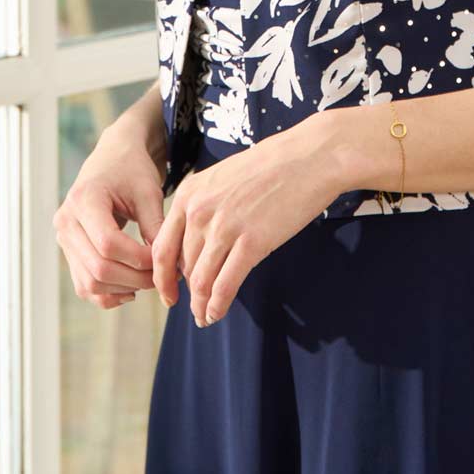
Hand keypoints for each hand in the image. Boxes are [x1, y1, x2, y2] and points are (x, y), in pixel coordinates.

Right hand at [53, 126, 166, 309]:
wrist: (113, 159)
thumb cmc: (133, 171)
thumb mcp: (149, 192)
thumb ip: (156, 226)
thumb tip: (167, 267)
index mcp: (84, 200)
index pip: (108, 244)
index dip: (139, 259)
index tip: (164, 259)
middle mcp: (66, 222)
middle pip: (98, 269)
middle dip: (135, 278)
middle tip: (162, 277)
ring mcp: (64, 239)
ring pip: (89, 283)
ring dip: (123, 289)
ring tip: (150, 280)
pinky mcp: (70, 252)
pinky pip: (84, 285)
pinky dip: (108, 294)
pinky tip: (132, 289)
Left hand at [153, 117, 341, 327]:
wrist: (310, 157)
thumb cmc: (273, 165)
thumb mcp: (224, 178)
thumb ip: (205, 207)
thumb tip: (199, 243)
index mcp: (189, 194)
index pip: (163, 246)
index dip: (163, 276)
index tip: (169, 292)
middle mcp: (199, 212)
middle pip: (183, 267)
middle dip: (186, 294)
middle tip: (194, 309)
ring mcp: (224, 228)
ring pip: (200, 281)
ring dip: (201, 305)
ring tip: (206, 317)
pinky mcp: (252, 243)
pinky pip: (225, 284)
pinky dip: (218, 305)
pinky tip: (218, 313)